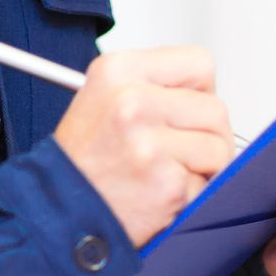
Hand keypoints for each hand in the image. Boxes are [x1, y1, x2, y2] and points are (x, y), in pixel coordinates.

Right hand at [53, 46, 235, 247]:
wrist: (57, 211)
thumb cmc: (82, 159)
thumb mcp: (103, 95)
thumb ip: (154, 85)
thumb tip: (206, 93)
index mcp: (118, 70)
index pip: (199, 64)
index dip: (199, 91)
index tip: (187, 109)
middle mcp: (133, 102)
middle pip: (215, 109)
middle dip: (206, 134)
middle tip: (180, 150)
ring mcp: (150, 144)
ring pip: (219, 148)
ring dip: (202, 167)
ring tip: (166, 172)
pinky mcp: (166, 184)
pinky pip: (208, 185)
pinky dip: (191, 195)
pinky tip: (159, 193)